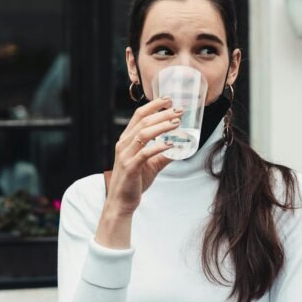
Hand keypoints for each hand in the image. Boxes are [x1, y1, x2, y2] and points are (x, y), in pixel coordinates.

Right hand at [106, 97, 182, 216]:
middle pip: (143, 121)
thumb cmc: (134, 182)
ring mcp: (125, 155)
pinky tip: (171, 144)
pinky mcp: (130, 167)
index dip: (153, 106)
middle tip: (179, 110)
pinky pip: (145, 153)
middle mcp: (124, 144)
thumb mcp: (151, 165)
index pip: (139, 116)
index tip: (168, 99)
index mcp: (127, 140)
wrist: (121, 202)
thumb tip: (180, 148)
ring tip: (177, 123)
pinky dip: (159, 147)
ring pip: (143, 134)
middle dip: (162, 113)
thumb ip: (163, 155)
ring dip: (162, 126)